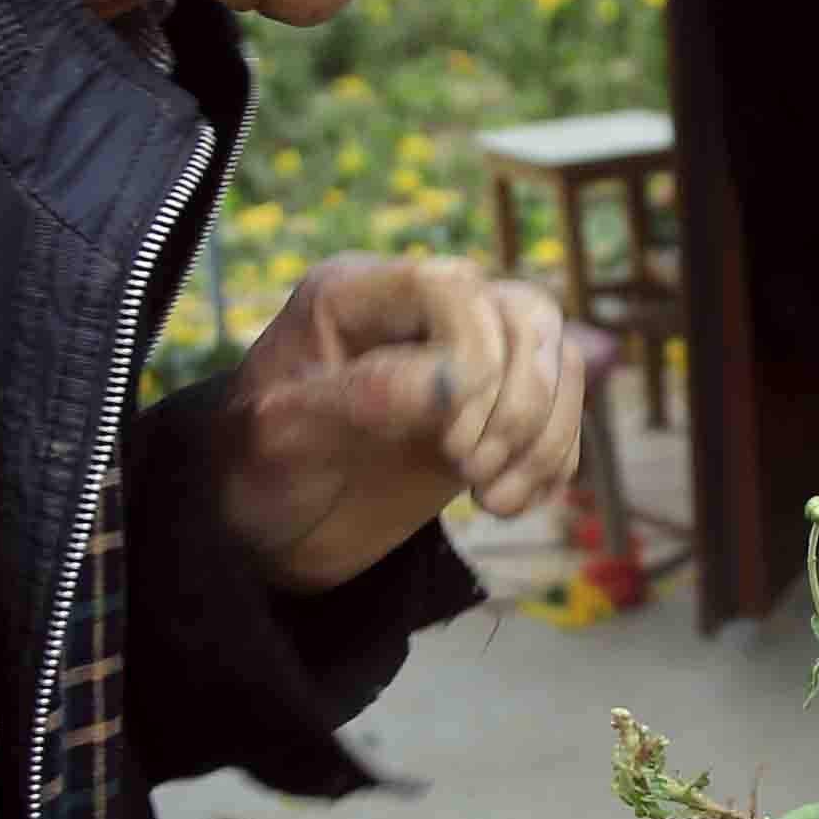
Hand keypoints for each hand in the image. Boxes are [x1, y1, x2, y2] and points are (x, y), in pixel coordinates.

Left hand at [210, 253, 582, 590]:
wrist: (266, 528)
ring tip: (492, 499)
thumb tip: (457, 386)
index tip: (448, 441)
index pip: (455, 289)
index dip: (475, 359)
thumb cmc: (256, 473)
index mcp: (356, 295)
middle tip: (471, 473)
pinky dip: (551, 463)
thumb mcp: (282, 437)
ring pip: (557, 357)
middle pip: (526, 314)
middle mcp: (420, 312)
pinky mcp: (492, 406)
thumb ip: (363, 398)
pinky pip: (562, 411)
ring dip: (545, 437)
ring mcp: (464, 356)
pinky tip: (505, 505)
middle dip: (519, 404)